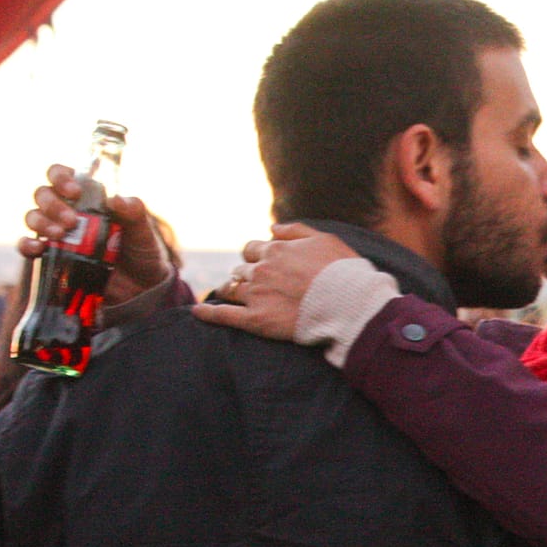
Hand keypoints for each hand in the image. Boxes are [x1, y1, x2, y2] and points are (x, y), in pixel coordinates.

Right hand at [19, 165, 170, 305]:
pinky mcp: (50, 255)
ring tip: (60, 235)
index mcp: (87, 196)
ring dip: (41, 222)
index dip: (61, 177)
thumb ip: (134, 212)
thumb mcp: (143, 230)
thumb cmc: (141, 250)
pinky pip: (27, 245)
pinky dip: (27, 245)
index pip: (61, 174)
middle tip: (71, 221)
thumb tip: (115, 199)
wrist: (140, 286)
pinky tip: (37, 249)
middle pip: (43, 194)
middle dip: (53, 205)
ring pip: (33, 216)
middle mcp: (67, 210)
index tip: (75, 191)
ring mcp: (56, 232)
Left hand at [191, 224, 359, 340]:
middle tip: (258, 283)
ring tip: (232, 294)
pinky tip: (197, 311)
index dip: (258, 255)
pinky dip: (208, 313)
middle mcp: (261, 269)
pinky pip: (224, 315)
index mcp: (276, 249)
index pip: (253, 248)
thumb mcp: (324, 239)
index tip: (267, 264)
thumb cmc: (343, 271)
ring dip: (231, 289)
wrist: (350, 305)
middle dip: (247, 273)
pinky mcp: (256, 320)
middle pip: (241, 268)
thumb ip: (296, 230)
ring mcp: (256, 295)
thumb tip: (271, 227)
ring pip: (231, 288)